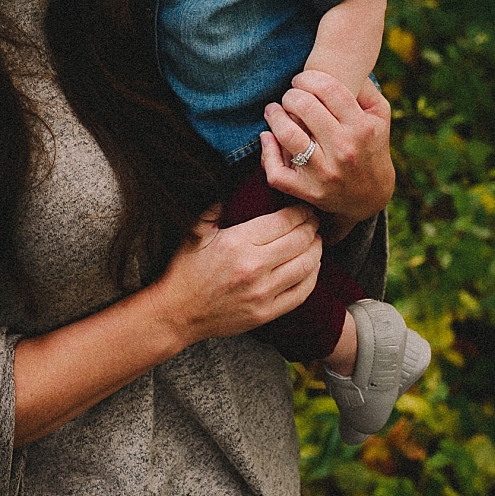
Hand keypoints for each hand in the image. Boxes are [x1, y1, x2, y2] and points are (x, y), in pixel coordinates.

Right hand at [158, 202, 321, 345]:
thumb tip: (228, 182)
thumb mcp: (194, 232)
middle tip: (314, 220)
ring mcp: (263, 293)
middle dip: (312, 227)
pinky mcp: (267, 313)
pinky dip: (313, 276)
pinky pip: (302, 292)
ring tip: (316, 240)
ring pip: (307, 266)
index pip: (283, 221)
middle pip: (300, 241)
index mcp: (237, 243)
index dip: (300, 212)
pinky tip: (312, 266)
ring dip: (316, 250)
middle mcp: (254, 268)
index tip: (304, 208)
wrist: (177, 313)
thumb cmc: (184, 271)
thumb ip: (214, 206)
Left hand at [259, 69, 394, 230]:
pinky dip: (266, 151)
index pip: (328, 89)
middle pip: (304, 106)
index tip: (302, 81)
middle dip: (290, 95)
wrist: (370, 197)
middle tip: (290, 96)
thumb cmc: (370, 146)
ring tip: (273, 110)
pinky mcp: (308, 191)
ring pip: (287, 135)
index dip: (308, 78)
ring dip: (275, 116)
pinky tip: (268, 137)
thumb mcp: (379, 117)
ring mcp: (325, 173)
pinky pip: (276, 171)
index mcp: (362, 128)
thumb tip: (343, 67)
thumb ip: (364, 88)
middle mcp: (344, 150)